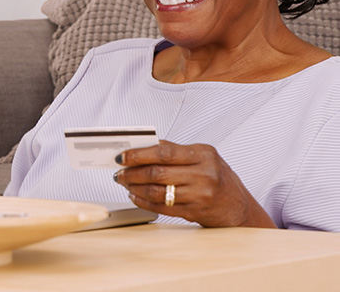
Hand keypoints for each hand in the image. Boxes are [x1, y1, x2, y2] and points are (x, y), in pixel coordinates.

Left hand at [113, 140, 275, 227]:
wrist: (239, 207)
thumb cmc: (218, 176)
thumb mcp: (203, 156)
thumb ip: (175, 149)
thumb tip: (142, 145)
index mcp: (203, 154)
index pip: (164, 152)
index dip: (139, 154)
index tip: (122, 156)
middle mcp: (204, 174)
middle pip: (158, 172)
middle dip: (132, 173)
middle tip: (118, 172)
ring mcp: (200, 195)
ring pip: (158, 191)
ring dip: (135, 188)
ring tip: (125, 184)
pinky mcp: (195, 212)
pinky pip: (163, 207)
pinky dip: (145, 202)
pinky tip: (136, 196)